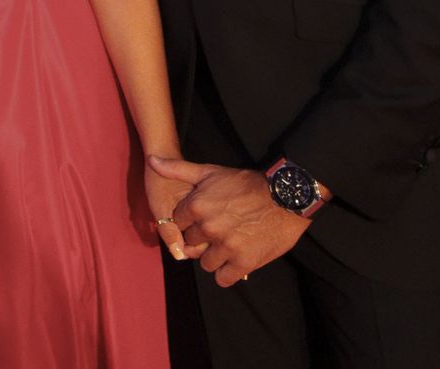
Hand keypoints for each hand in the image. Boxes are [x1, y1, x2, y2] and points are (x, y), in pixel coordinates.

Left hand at [150, 157, 310, 286]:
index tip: (204, 218)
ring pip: (206, 263)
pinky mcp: (244, 262)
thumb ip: (177, 169)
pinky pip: (223, 278)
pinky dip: (228, 273)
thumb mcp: (211, 171)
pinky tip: (235, 261)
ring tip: (228, 245)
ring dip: (215, 257)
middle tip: (219, 232)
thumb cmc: (248, 183)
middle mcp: (208, 228)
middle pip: (191, 244)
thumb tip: (152, 161)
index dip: (190, 222)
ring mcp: (226, 246)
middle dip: (202, 240)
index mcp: (197, 206)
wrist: (287, 198)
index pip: (179, 224)